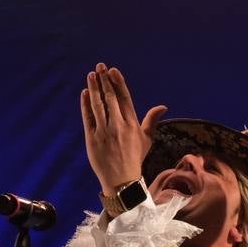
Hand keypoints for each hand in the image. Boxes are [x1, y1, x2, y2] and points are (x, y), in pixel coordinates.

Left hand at [80, 64, 167, 195]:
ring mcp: (104, 132)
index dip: (118, 83)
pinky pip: (88, 117)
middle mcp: (119, 125)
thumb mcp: (146, 139)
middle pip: (110, 98)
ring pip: (98, 105)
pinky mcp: (92, 138)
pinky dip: (85, 104)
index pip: (124, 98)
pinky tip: (85, 93)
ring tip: (91, 75)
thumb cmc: (135, 158)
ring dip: (94, 88)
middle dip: (105, 81)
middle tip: (100, 67)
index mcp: (132, 124)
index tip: (112, 71)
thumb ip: (151, 120)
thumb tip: (163, 106)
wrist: (122, 179)